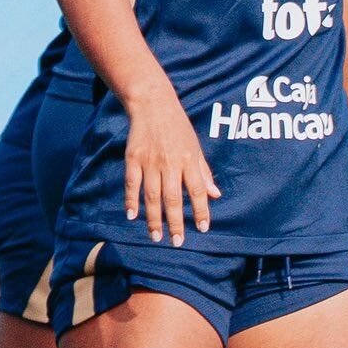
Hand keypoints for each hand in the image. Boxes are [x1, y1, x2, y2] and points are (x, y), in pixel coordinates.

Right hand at [123, 82, 219, 244]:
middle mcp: (170, 162)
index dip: (201, 210)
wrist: (153, 105)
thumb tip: (215, 195)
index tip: (203, 228)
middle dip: (176, 222)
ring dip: (154, 218)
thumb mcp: (195, 147)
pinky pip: (132, 183)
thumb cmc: (178, 128)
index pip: (197, 190)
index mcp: (188, 159)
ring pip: (152, 195)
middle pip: (173, 198)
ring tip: (156, 236)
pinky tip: (132, 215)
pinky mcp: (133, 158)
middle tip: (177, 242)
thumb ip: (203, 172)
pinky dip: (131, 200)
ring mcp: (150, 161)